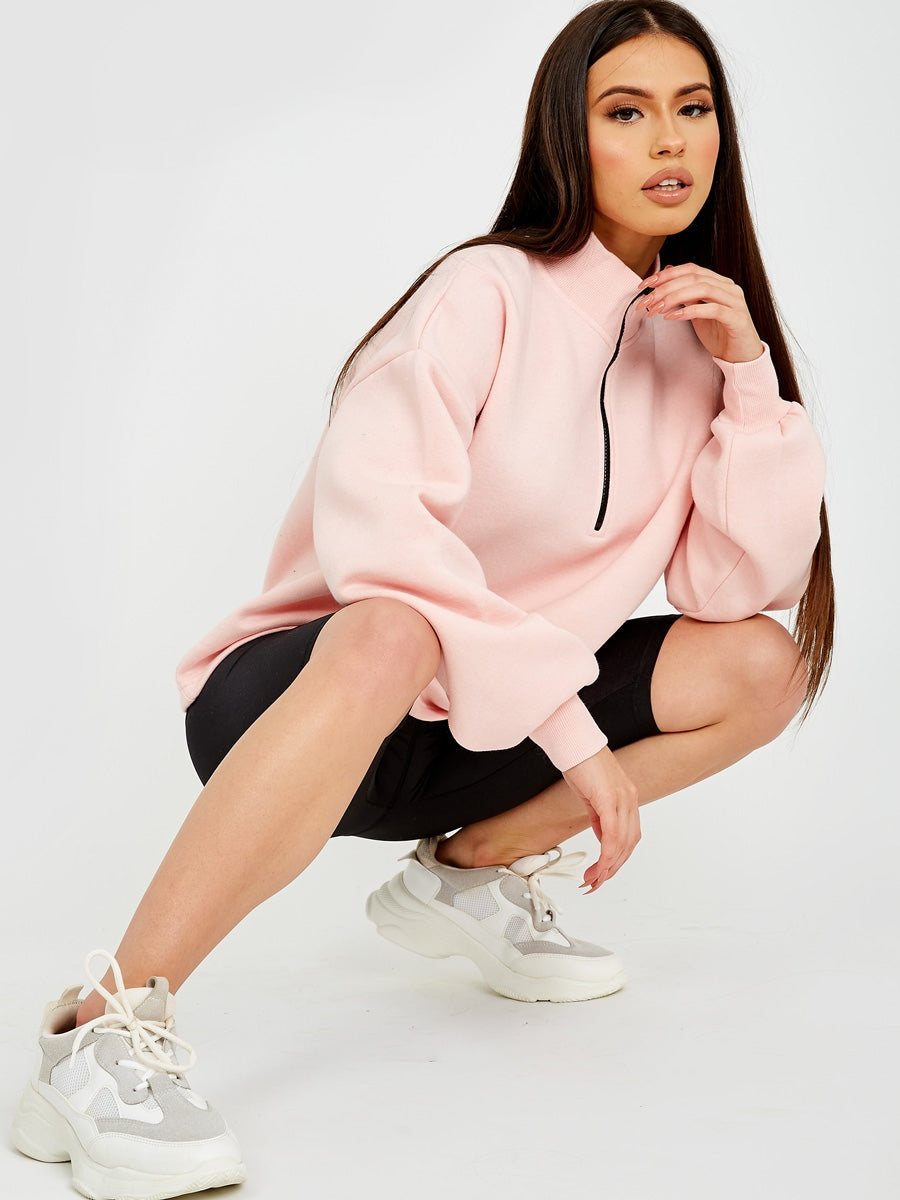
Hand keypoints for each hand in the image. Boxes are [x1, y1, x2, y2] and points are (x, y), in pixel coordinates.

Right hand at [562, 746, 640, 892]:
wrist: (572, 740)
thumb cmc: (580, 761)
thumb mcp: (592, 794)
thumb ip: (600, 816)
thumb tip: (602, 836)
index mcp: (627, 797)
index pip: (629, 835)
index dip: (618, 858)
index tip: (604, 872)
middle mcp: (630, 798)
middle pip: (629, 843)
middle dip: (613, 868)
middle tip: (597, 882)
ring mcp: (622, 798)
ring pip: (623, 842)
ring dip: (609, 866)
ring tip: (593, 879)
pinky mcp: (609, 798)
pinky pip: (613, 833)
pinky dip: (608, 853)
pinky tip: (600, 865)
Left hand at [639, 263, 764, 363]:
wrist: (740, 356)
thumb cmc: (719, 334)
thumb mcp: (698, 312)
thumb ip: (686, 295)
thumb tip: (667, 276)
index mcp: (719, 282)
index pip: (691, 269)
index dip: (666, 274)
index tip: (645, 284)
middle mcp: (728, 287)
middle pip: (693, 278)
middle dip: (665, 288)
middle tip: (646, 301)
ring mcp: (734, 301)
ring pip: (702, 289)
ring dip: (674, 298)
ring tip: (656, 309)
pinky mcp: (736, 318)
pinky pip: (712, 309)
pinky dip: (690, 311)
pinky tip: (672, 318)